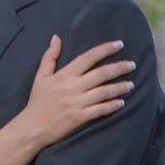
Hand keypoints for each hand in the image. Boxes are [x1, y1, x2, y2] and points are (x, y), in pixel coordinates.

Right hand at [19, 33, 135, 148]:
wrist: (32, 127)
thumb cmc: (37, 101)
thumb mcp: (40, 76)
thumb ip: (50, 56)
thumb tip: (56, 37)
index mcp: (64, 75)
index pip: (88, 57)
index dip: (105, 50)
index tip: (119, 44)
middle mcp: (73, 87)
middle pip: (101, 74)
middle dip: (119, 67)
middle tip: (132, 64)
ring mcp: (77, 102)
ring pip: (104, 92)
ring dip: (119, 87)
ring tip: (131, 84)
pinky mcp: (80, 117)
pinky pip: (100, 110)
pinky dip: (112, 106)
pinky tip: (121, 103)